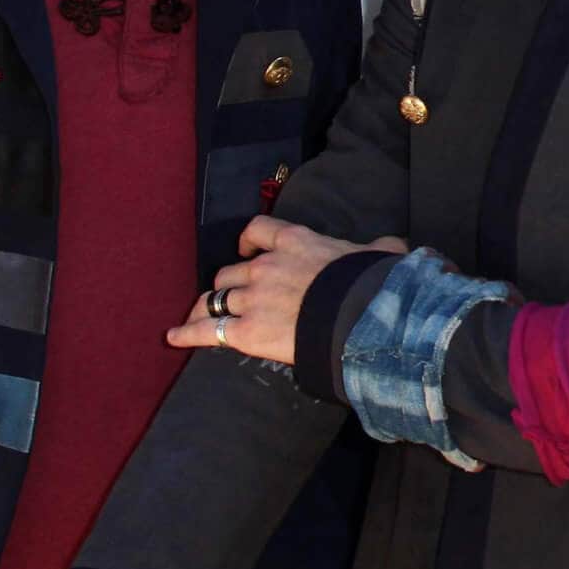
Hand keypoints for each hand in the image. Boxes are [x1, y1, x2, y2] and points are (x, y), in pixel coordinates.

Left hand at [165, 216, 405, 365]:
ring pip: (214, 298)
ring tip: (199, 315)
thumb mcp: (378, 255)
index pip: (258, 231)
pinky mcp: (245, 331)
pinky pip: (207, 330)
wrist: (358, 320)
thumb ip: (379, 247)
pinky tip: (173, 338)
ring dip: (207, 307)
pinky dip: (187, 334)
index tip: (247, 251)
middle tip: (232, 295)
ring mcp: (251, 298)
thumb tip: (395, 246)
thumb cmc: (369, 285)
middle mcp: (265, 266)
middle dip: (230, 282)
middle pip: (230, 271)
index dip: (248, 242)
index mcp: (294, 242)